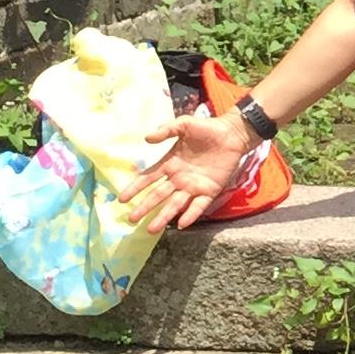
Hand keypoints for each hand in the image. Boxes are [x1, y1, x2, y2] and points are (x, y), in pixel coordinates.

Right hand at [126, 107, 252, 235]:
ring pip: (175, 204)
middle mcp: (178, 178)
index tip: (121, 200)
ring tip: (151, 229)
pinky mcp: (210, 191)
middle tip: (131, 219)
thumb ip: (166, 130)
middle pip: (158, 196)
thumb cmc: (207, 129)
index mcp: (170, 164)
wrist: (232, 134)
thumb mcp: (184, 124)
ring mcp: (193, 186)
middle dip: (145, 208)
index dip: (134, 189)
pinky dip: (190, 215)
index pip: (148, 179)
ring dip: (163, 216)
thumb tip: (146, 138)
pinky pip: (198, 205)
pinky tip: (181, 224)